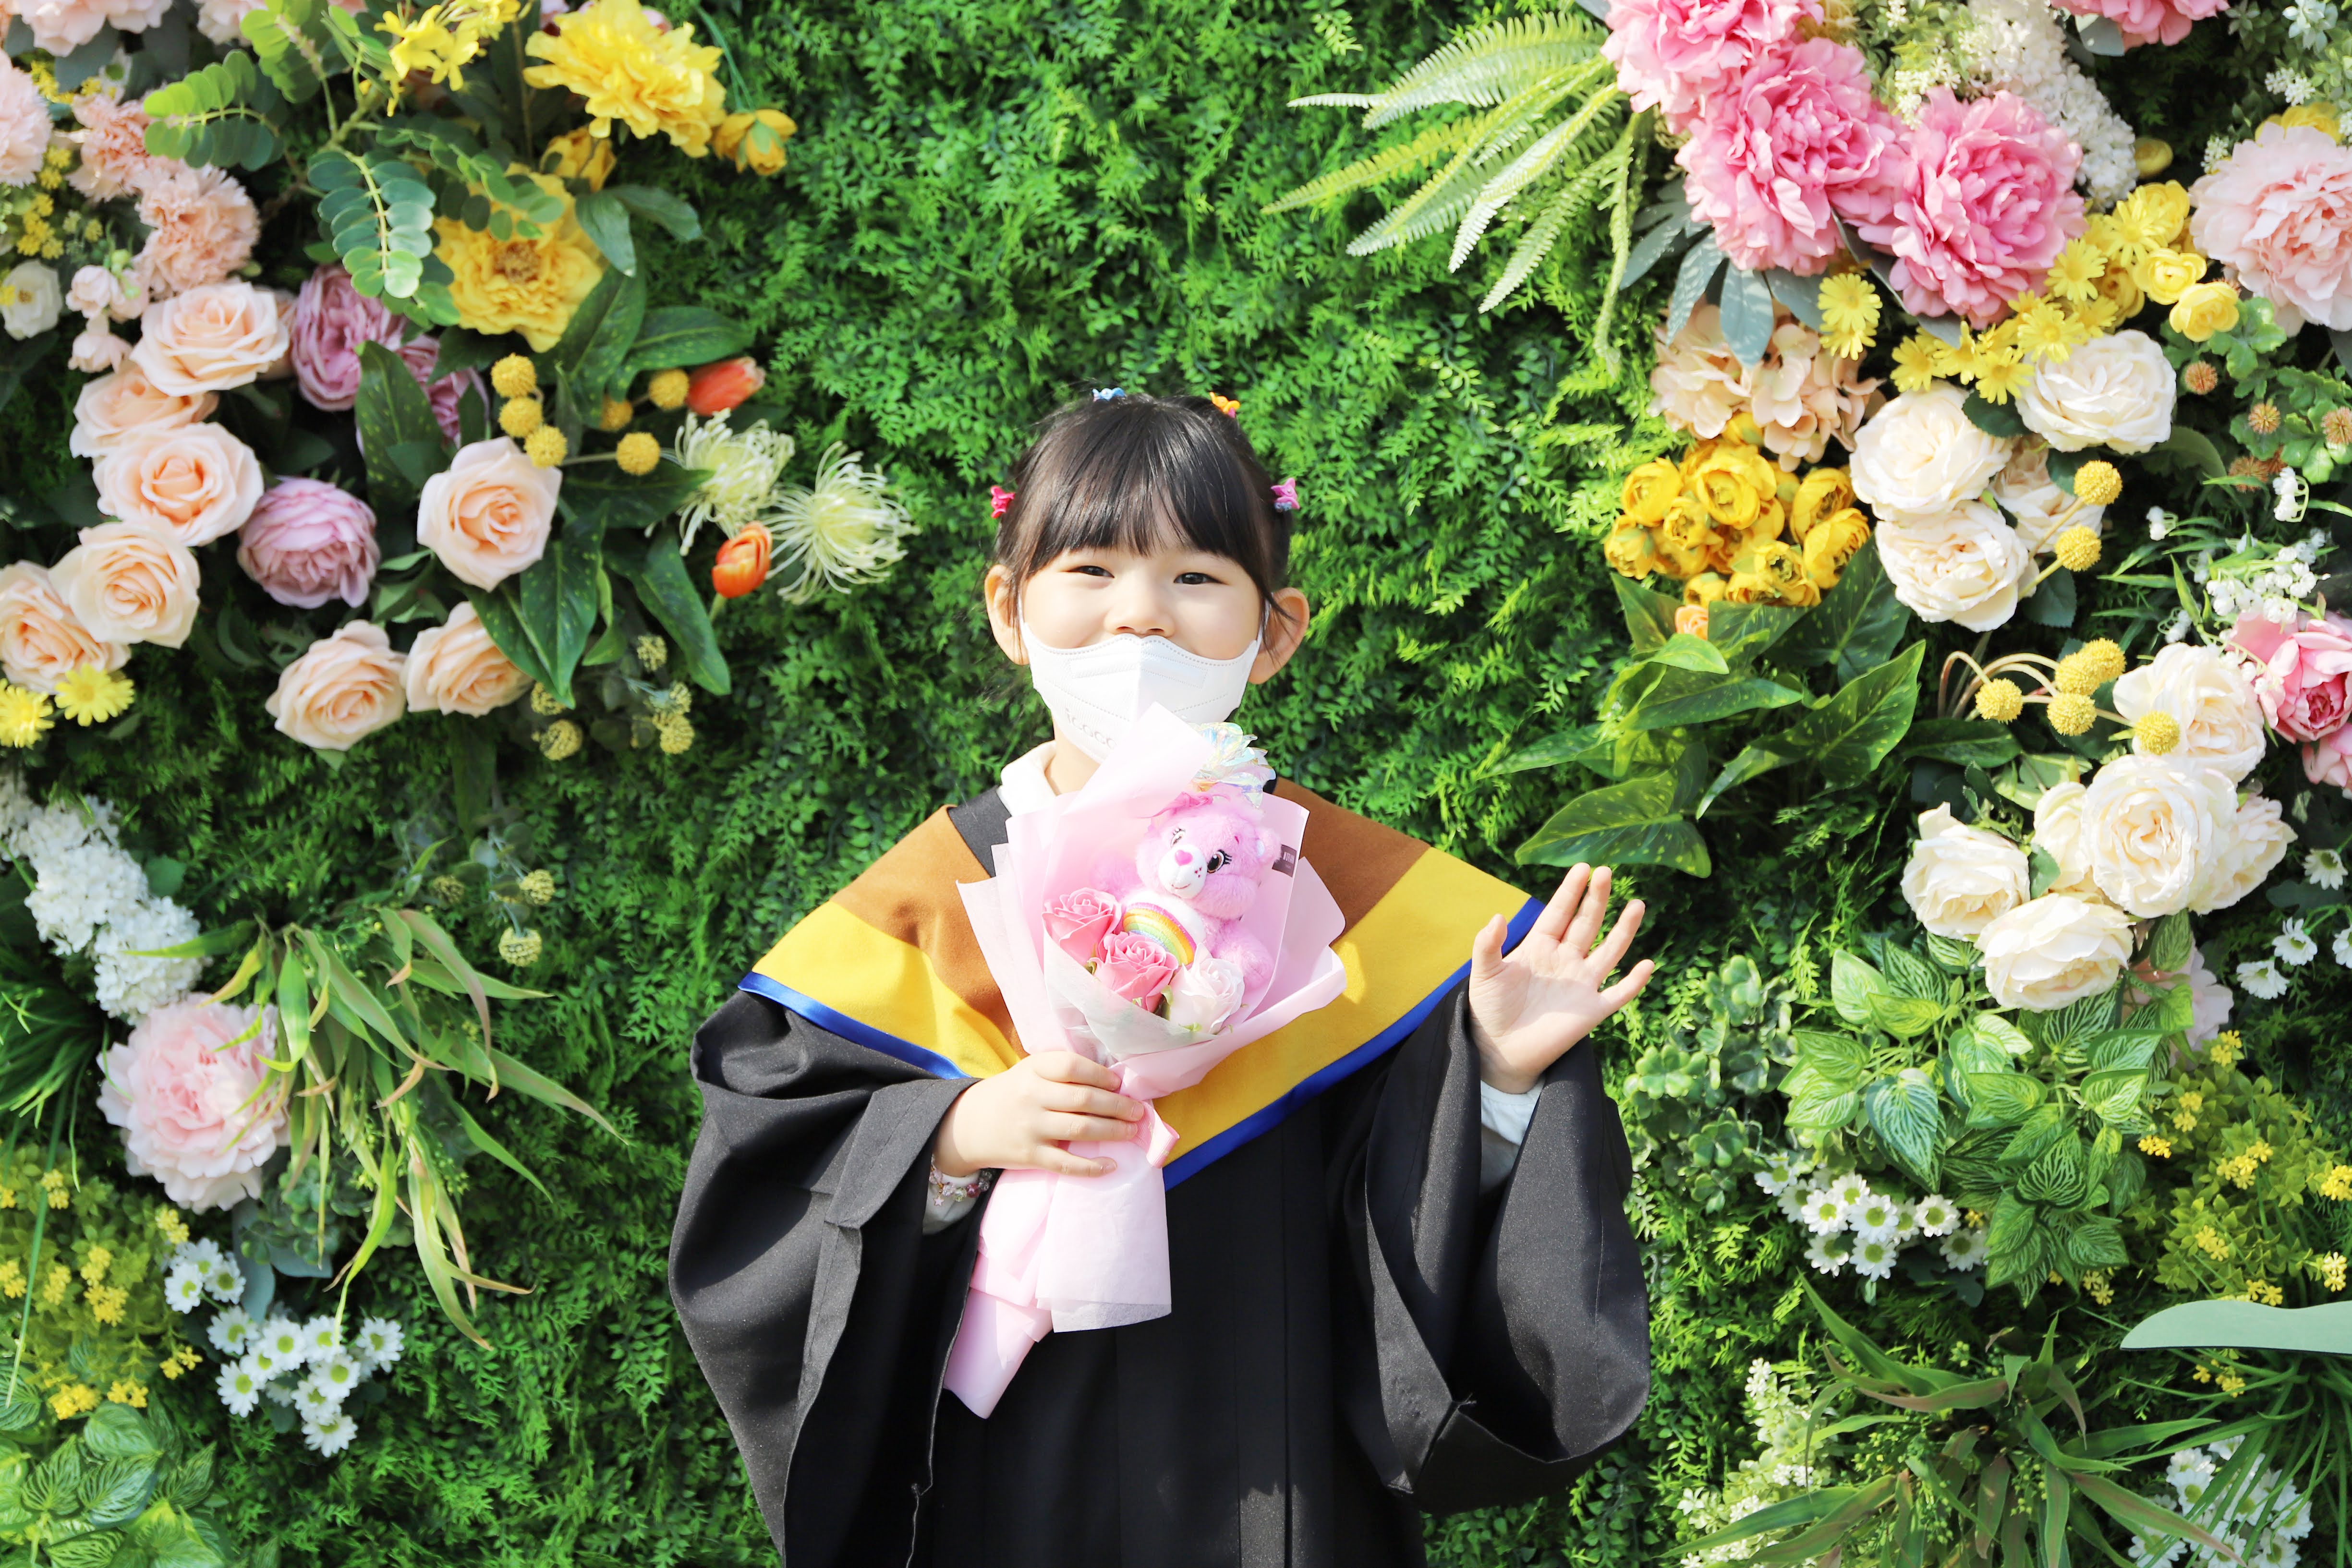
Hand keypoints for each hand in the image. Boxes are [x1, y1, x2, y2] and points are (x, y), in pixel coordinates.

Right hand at [932, 1051, 1145, 1177]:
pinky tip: (1111, 1165)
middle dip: (1117, 1105)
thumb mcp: (1029, 1072)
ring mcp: (1031, 1128)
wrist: (970, 1124)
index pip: (1072, 1067)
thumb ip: (1062, 1072)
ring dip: (1113, 1130)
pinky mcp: (1030, 1156)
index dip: (1101, 1074)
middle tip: (1138, 1110)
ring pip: (1080, 1129)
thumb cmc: (1013, 1094)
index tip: (1120, 1082)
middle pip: (1083, 1099)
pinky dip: (1091, 1166)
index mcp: (1033, 1070)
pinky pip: (1066, 1164)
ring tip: (1133, 1131)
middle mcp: (1032, 1097)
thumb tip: (1114, 1080)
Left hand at [1467, 864, 1653, 1095]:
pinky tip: (1647, 964)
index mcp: (1539, 947)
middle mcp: (1565, 960)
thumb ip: (1487, 945)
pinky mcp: (1591, 1010)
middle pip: (1586, 924)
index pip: (1559, 913)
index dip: (1570, 891)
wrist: (1498, 1048)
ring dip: (1624, 930)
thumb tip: (1497, 917)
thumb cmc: (1489, 1008)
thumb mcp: (1484, 973)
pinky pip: (1618, 994)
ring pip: (1609, 951)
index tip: (1583, 868)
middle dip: (1596, 899)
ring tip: (1638, 903)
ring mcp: (1581, 984)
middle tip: (1607, 872)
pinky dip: (1634, 982)